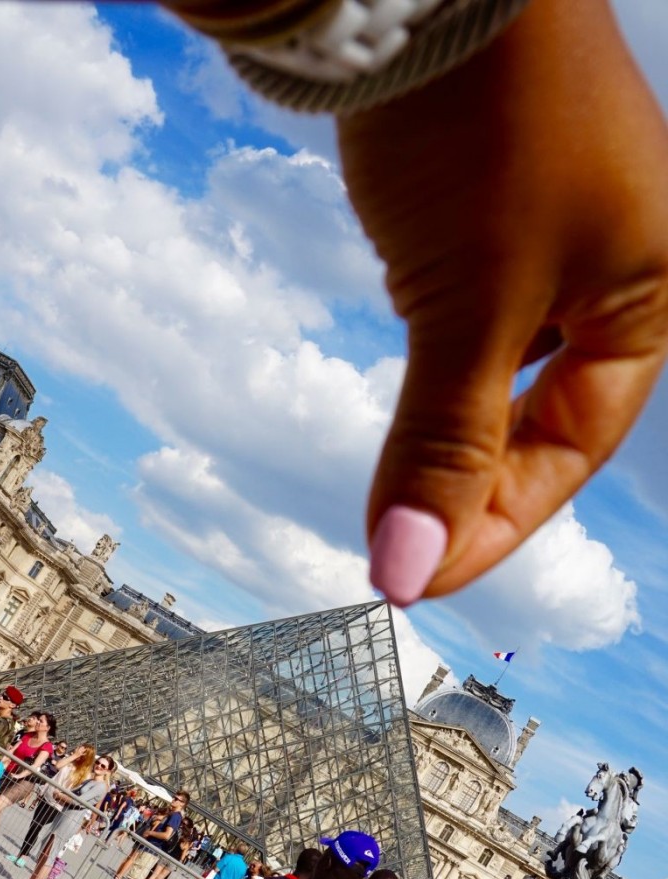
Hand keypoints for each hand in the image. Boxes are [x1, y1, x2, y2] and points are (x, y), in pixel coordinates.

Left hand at [338, 0, 667, 604]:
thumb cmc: (474, 128)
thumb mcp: (466, 305)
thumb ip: (441, 441)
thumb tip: (405, 569)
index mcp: (648, 287)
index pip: (571, 444)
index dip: (493, 524)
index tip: (412, 581)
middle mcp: (610, 262)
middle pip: (543, 413)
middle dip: (476, 484)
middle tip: (403, 548)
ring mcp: (547, 230)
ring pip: (504, 366)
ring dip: (455, 426)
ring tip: (405, 485)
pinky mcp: (486, 204)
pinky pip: (471, 311)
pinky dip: (439, 357)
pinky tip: (416, 372)